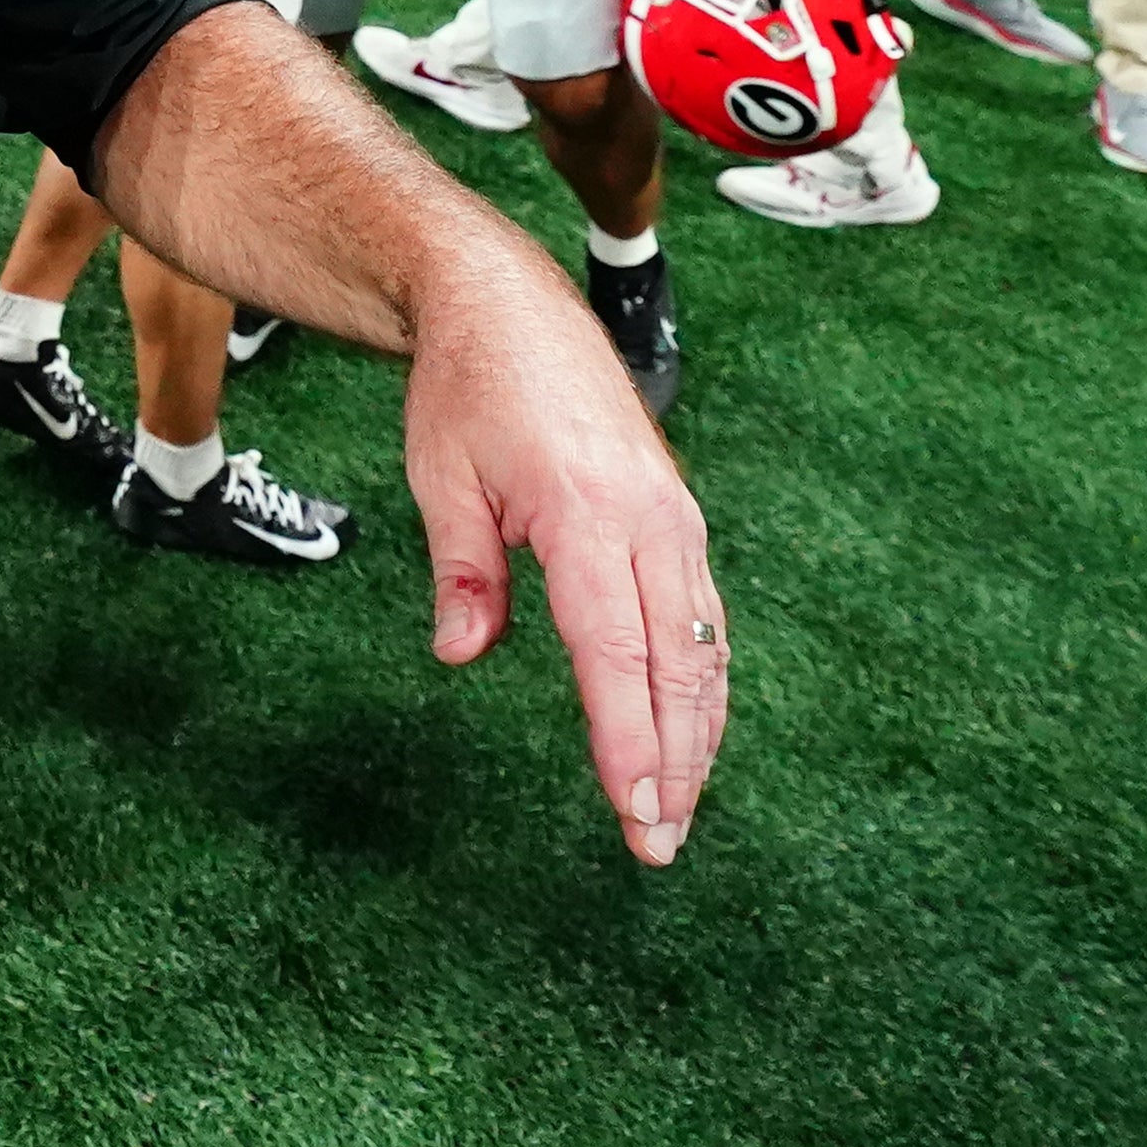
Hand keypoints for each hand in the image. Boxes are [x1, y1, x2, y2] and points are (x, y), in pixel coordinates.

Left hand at [403, 249, 727, 867]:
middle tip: (660, 842)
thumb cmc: (467, 390)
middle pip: (677, 666)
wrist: (510, 304)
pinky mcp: (677, 514)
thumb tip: (462, 654)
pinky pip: (701, 614)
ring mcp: (675, 517)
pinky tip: (691, 729)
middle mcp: (651, 520)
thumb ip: (464, 572)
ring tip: (681, 809)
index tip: (637, 812)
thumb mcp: (442, 478)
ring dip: (698, 732)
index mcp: (590, 514)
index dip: (630, 739)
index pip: (619, 654)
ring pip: (703, 647)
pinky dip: (700, 680)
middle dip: (675, 762)